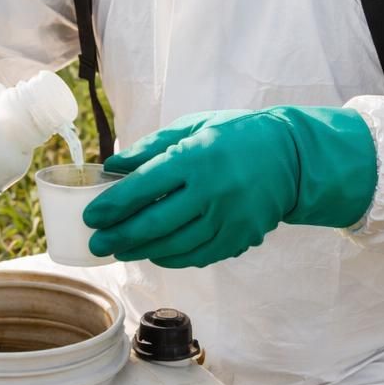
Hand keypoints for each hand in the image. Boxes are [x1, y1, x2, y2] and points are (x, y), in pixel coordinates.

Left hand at [81, 107, 376, 268]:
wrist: (291, 157)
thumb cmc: (236, 136)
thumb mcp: (194, 127)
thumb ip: (152, 147)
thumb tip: (112, 167)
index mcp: (197, 157)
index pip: (143, 186)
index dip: (113, 205)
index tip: (91, 215)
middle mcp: (211, 191)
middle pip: (154, 223)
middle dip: (119, 236)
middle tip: (97, 242)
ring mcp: (227, 219)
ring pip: (174, 245)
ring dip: (141, 251)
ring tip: (120, 250)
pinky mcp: (240, 238)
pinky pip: (198, 256)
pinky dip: (172, 257)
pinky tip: (154, 253)